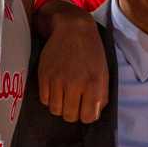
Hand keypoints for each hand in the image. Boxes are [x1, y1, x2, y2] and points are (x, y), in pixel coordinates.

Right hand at [36, 0, 107, 122]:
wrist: (73, 29)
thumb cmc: (91, 52)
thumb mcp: (103, 73)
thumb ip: (101, 95)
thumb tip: (93, 113)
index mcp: (93, 84)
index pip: (88, 117)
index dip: (87, 115)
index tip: (85, 108)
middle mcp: (74, 84)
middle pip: (70, 116)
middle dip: (73, 112)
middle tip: (74, 101)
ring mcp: (57, 80)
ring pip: (55, 110)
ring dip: (60, 106)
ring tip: (64, 95)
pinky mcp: (44, 75)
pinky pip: (44, 99)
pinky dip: (49, 97)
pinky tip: (55, 88)